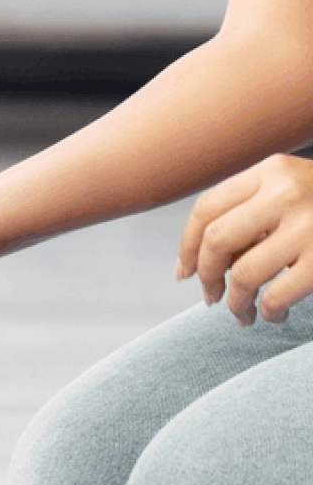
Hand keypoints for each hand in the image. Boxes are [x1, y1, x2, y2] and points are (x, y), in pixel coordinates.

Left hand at [176, 152, 312, 325]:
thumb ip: (251, 211)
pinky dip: (268, 311)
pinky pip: (277, 295)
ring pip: (242, 274)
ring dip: (235, 302)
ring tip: (242, 313)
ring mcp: (310, 225)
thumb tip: (194, 262)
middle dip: (206, 276)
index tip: (184, 273)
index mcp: (271, 170)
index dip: (186, 245)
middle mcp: (287, 192)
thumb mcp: (292, 189)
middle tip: (211, 297)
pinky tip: (273, 313)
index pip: (206, 208)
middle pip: (217, 241)